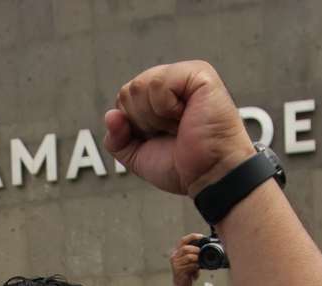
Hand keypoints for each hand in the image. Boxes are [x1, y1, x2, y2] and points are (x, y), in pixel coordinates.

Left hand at [103, 61, 254, 196]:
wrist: (210, 176)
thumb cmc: (183, 167)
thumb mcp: (139, 157)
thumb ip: (118, 139)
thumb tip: (111, 115)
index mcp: (160, 98)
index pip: (124, 100)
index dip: (134, 126)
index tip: (160, 138)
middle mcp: (172, 83)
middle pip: (128, 91)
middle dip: (143, 122)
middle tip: (172, 132)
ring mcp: (186, 76)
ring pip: (140, 86)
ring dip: (156, 117)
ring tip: (180, 125)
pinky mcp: (198, 74)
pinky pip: (157, 83)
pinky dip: (165, 107)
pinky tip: (185, 115)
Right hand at [169, 233, 204, 285]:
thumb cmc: (187, 274)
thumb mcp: (191, 262)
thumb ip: (195, 255)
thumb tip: (207, 248)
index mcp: (177, 252)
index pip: (183, 240)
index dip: (193, 236)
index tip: (202, 237)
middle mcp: (174, 256)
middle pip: (185, 248)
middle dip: (196, 249)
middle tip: (201, 253)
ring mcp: (175, 264)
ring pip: (188, 256)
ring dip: (196, 258)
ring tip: (199, 262)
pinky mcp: (178, 271)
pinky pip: (190, 265)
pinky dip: (196, 266)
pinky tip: (197, 268)